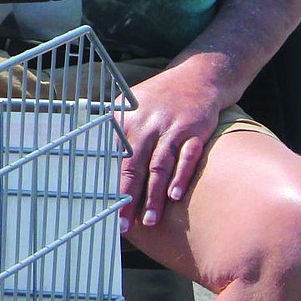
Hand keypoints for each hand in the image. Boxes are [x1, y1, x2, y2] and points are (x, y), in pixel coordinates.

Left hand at [118, 64, 221, 232]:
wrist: (197, 77)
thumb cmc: (159, 98)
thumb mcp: (132, 105)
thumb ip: (119, 132)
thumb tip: (103, 163)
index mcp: (127, 118)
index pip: (115, 156)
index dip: (111, 182)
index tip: (106, 207)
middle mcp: (147, 122)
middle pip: (134, 164)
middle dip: (129, 196)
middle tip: (123, 222)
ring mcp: (172, 127)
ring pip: (160, 165)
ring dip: (154, 195)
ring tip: (149, 220)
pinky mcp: (195, 131)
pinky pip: (187, 157)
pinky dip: (180, 176)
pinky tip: (174, 196)